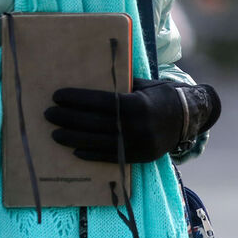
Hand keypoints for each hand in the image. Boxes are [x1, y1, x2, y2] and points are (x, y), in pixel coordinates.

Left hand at [46, 78, 215, 163]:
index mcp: (137, 104)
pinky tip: (75, 150)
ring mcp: (138, 145)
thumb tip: (90, 78)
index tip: (57, 96)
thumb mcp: (143, 84)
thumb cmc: (161, 95)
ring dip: (73, 139)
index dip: (77, 99)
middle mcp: (136, 127)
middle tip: (49, 114)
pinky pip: (111, 158)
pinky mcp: (139, 158)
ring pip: (99, 143)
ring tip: (55, 133)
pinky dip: (91, 155)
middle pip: (95, 124)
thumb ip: (119, 84)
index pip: (100, 102)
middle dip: (68, 119)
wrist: (188, 118)